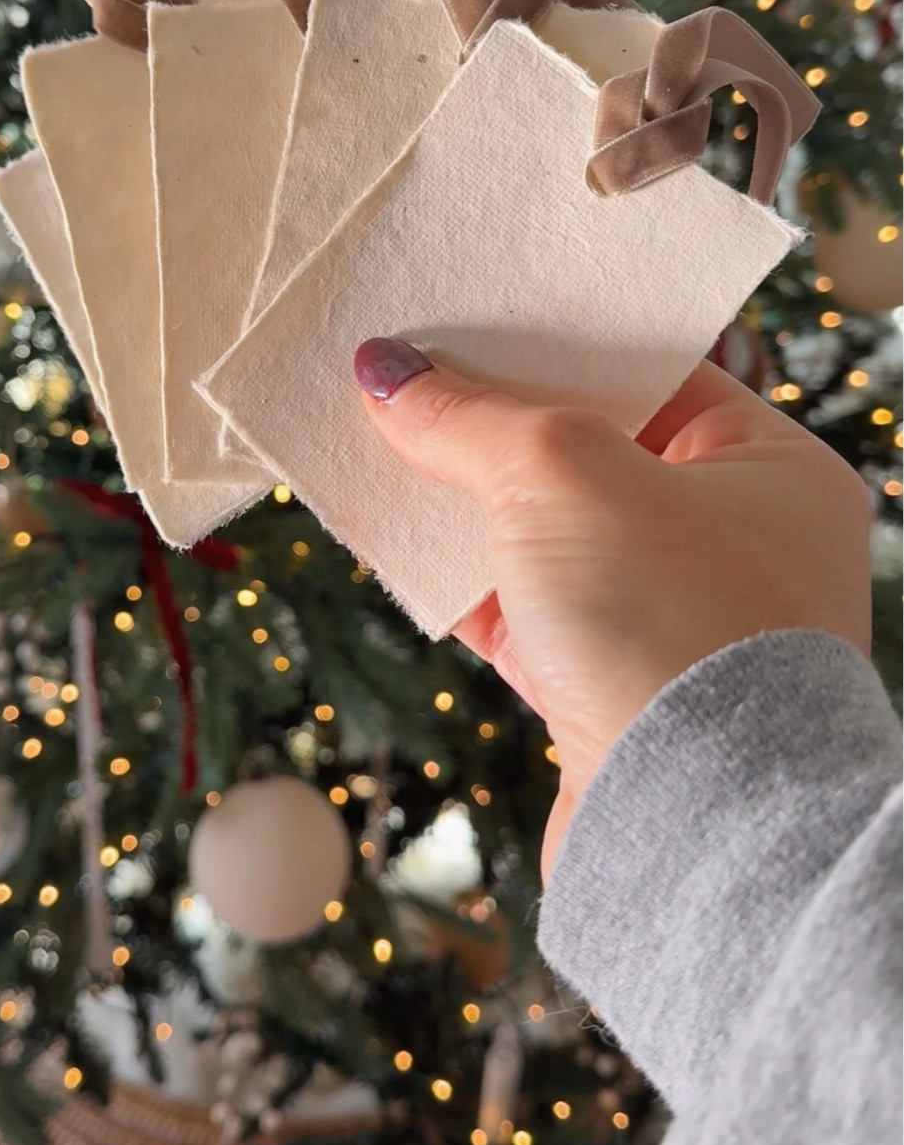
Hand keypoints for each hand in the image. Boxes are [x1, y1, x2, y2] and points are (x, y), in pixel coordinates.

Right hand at [354, 340, 871, 876]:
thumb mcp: (563, 476)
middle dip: (496, 424)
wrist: (693, 828)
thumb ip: (470, 417)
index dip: (556, 343)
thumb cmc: (671, 623)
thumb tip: (385, 368)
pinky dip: (461, 583)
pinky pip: (523, 614)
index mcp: (770, 469)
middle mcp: (735, 545)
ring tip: (374, 445)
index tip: (470, 316)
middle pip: (592, 455)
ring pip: (549, 539)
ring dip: (466, 503)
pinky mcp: (610, 694)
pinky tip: (389, 542)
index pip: (656, 374)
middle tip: (407, 375)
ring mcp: (672, 624)